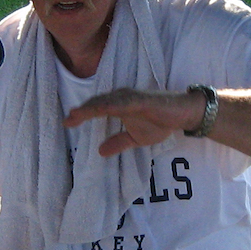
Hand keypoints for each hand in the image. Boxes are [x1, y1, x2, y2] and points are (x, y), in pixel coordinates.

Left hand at [64, 88, 208, 156]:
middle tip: (68, 120)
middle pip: (98, 102)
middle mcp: (122, 98)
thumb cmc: (160, 122)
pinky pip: (125, 102)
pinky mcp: (143, 100)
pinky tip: (103, 110)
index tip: (67, 123)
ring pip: (108, 101)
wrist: (183, 114)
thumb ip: (118, 142)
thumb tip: (100, 151)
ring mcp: (132, 98)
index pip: (96, 108)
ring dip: (93, 107)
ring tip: (79, 114)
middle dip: (82, 111)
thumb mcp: (135, 138)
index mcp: (118, 105)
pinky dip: (113, 105)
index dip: (82, 115)